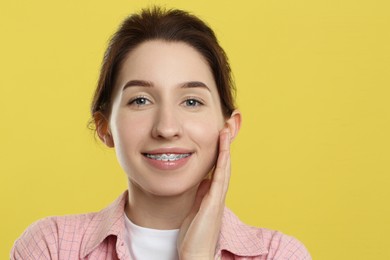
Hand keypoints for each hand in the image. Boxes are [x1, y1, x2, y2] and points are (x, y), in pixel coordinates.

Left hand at [177, 129, 230, 259]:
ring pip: (224, 166)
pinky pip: (220, 177)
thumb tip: (199, 179)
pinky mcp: (214, 201)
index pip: (217, 166)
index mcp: (211, 192)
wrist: (195, 253)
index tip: (218, 132)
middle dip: (225, 144)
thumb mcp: (194, 207)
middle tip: (227, 124)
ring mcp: (217, 196)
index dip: (219, 149)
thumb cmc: (193, 233)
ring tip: (225, 129)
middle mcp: (217, 192)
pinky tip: (223, 148)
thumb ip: (198, 193)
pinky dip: (223, 161)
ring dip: (225, 147)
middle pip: (223, 162)